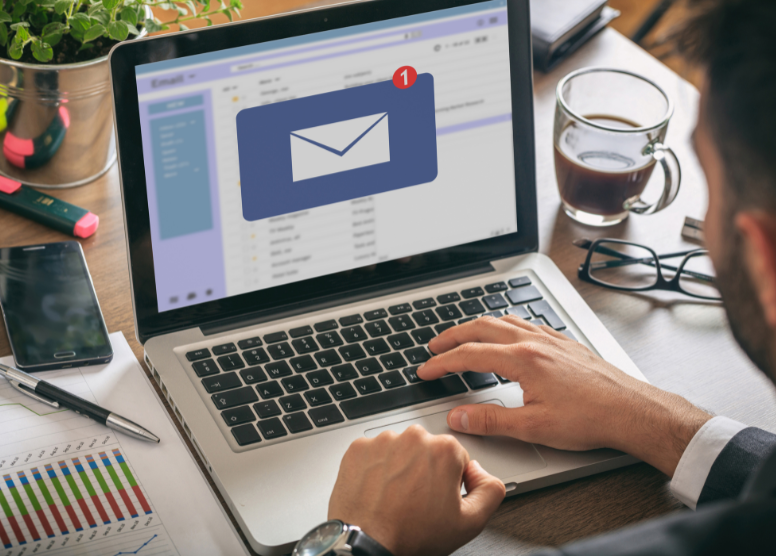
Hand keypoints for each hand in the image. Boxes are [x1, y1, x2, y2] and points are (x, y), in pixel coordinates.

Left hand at [328, 425, 504, 555]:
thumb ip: (490, 490)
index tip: (437, 498)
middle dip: (425, 470)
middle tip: (416, 501)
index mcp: (444, 449)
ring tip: (395, 497)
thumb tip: (481, 472)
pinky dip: (375, 468)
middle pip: (427, 450)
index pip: (456, 458)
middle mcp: (414, 437)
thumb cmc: (411, 535)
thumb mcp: (469, 523)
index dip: (449, 482)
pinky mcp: (359, 448)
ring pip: (400, 450)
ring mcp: (383, 440)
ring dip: (399, 468)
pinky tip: (378, 490)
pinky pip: (374, 453)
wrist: (366, 544)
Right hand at [417, 316, 711, 475]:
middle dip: (453, 335)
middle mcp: (534, 342)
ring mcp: (550, 339)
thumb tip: (458, 417)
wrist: (632, 410)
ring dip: (477, 326)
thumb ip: (490, 420)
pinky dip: (505, 324)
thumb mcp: (533, 427)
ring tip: (463, 335)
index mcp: (522, 360)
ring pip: (504, 320)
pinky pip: (526, 323)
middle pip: (481, 327)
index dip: (442, 363)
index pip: (469, 355)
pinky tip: (508, 333)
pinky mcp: (564, 343)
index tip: (426, 370)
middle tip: (434, 346)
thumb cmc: (590, 418)